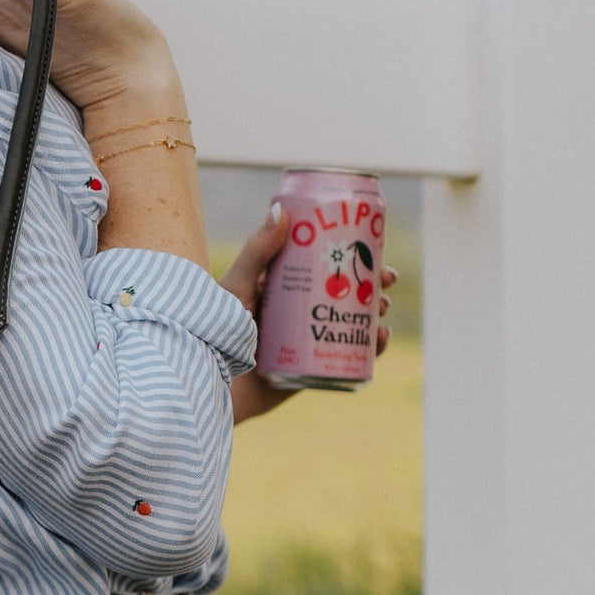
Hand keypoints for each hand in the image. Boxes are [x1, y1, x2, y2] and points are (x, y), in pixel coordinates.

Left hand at [223, 204, 395, 423]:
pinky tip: (381, 339)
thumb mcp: (237, 286)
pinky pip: (346, 360)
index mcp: (279, 289)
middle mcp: (294, 314)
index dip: (351, 254)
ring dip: (376, 314)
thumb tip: (281, 208)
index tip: (372, 242)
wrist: (207, 386)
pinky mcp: (309, 372)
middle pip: (344, 293)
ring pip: (350, 324)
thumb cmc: (212, 333)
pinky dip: (370, 350)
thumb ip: (256, 251)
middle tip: (386, 279)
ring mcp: (304, 344)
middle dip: (372, 285)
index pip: (322, 264)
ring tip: (383, 308)